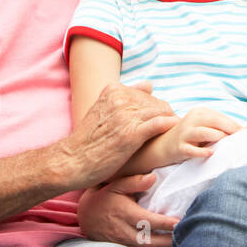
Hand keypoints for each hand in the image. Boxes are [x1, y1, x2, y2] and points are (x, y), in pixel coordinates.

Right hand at [60, 82, 179, 187]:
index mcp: (113, 90)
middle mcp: (119, 99)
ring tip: (174, 133)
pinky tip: (173, 130)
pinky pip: (159, 124)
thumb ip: (126, 96)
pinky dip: (169, 125)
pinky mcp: (131, 134)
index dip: (155, 110)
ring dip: (169, 122)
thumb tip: (150, 84)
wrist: (71, 162)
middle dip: (164, 116)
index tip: (158, 122)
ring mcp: (125, 115)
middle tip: (169, 130)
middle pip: (157, 103)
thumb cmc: (90, 140)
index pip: (148, 95)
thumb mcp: (104, 110)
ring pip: (161, 112)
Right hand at [77, 173, 177, 246]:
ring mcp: (123, 246)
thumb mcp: (115, 185)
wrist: (86, 217)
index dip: (165, 224)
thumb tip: (153, 177)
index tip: (180, 222)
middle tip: (189, 236)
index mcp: (124, 214)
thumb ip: (134, 181)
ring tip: (184, 246)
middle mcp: (123, 233)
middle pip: (151, 242)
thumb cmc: (105, 198)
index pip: (147, 221)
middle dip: (170, 241)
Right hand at [169, 107, 239, 158]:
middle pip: (214, 121)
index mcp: (200, 112)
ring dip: (216, 136)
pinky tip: (211, 153)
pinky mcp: (179, 147)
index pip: (220, 117)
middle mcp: (191, 120)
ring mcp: (184, 133)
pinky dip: (202, 152)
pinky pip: (191, 150)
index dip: (234, 125)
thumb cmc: (192, 137)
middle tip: (241, 139)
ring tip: (227, 142)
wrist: (163, 146)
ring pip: (203, 132)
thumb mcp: (205, 127)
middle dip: (229, 129)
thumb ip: (222, 127)